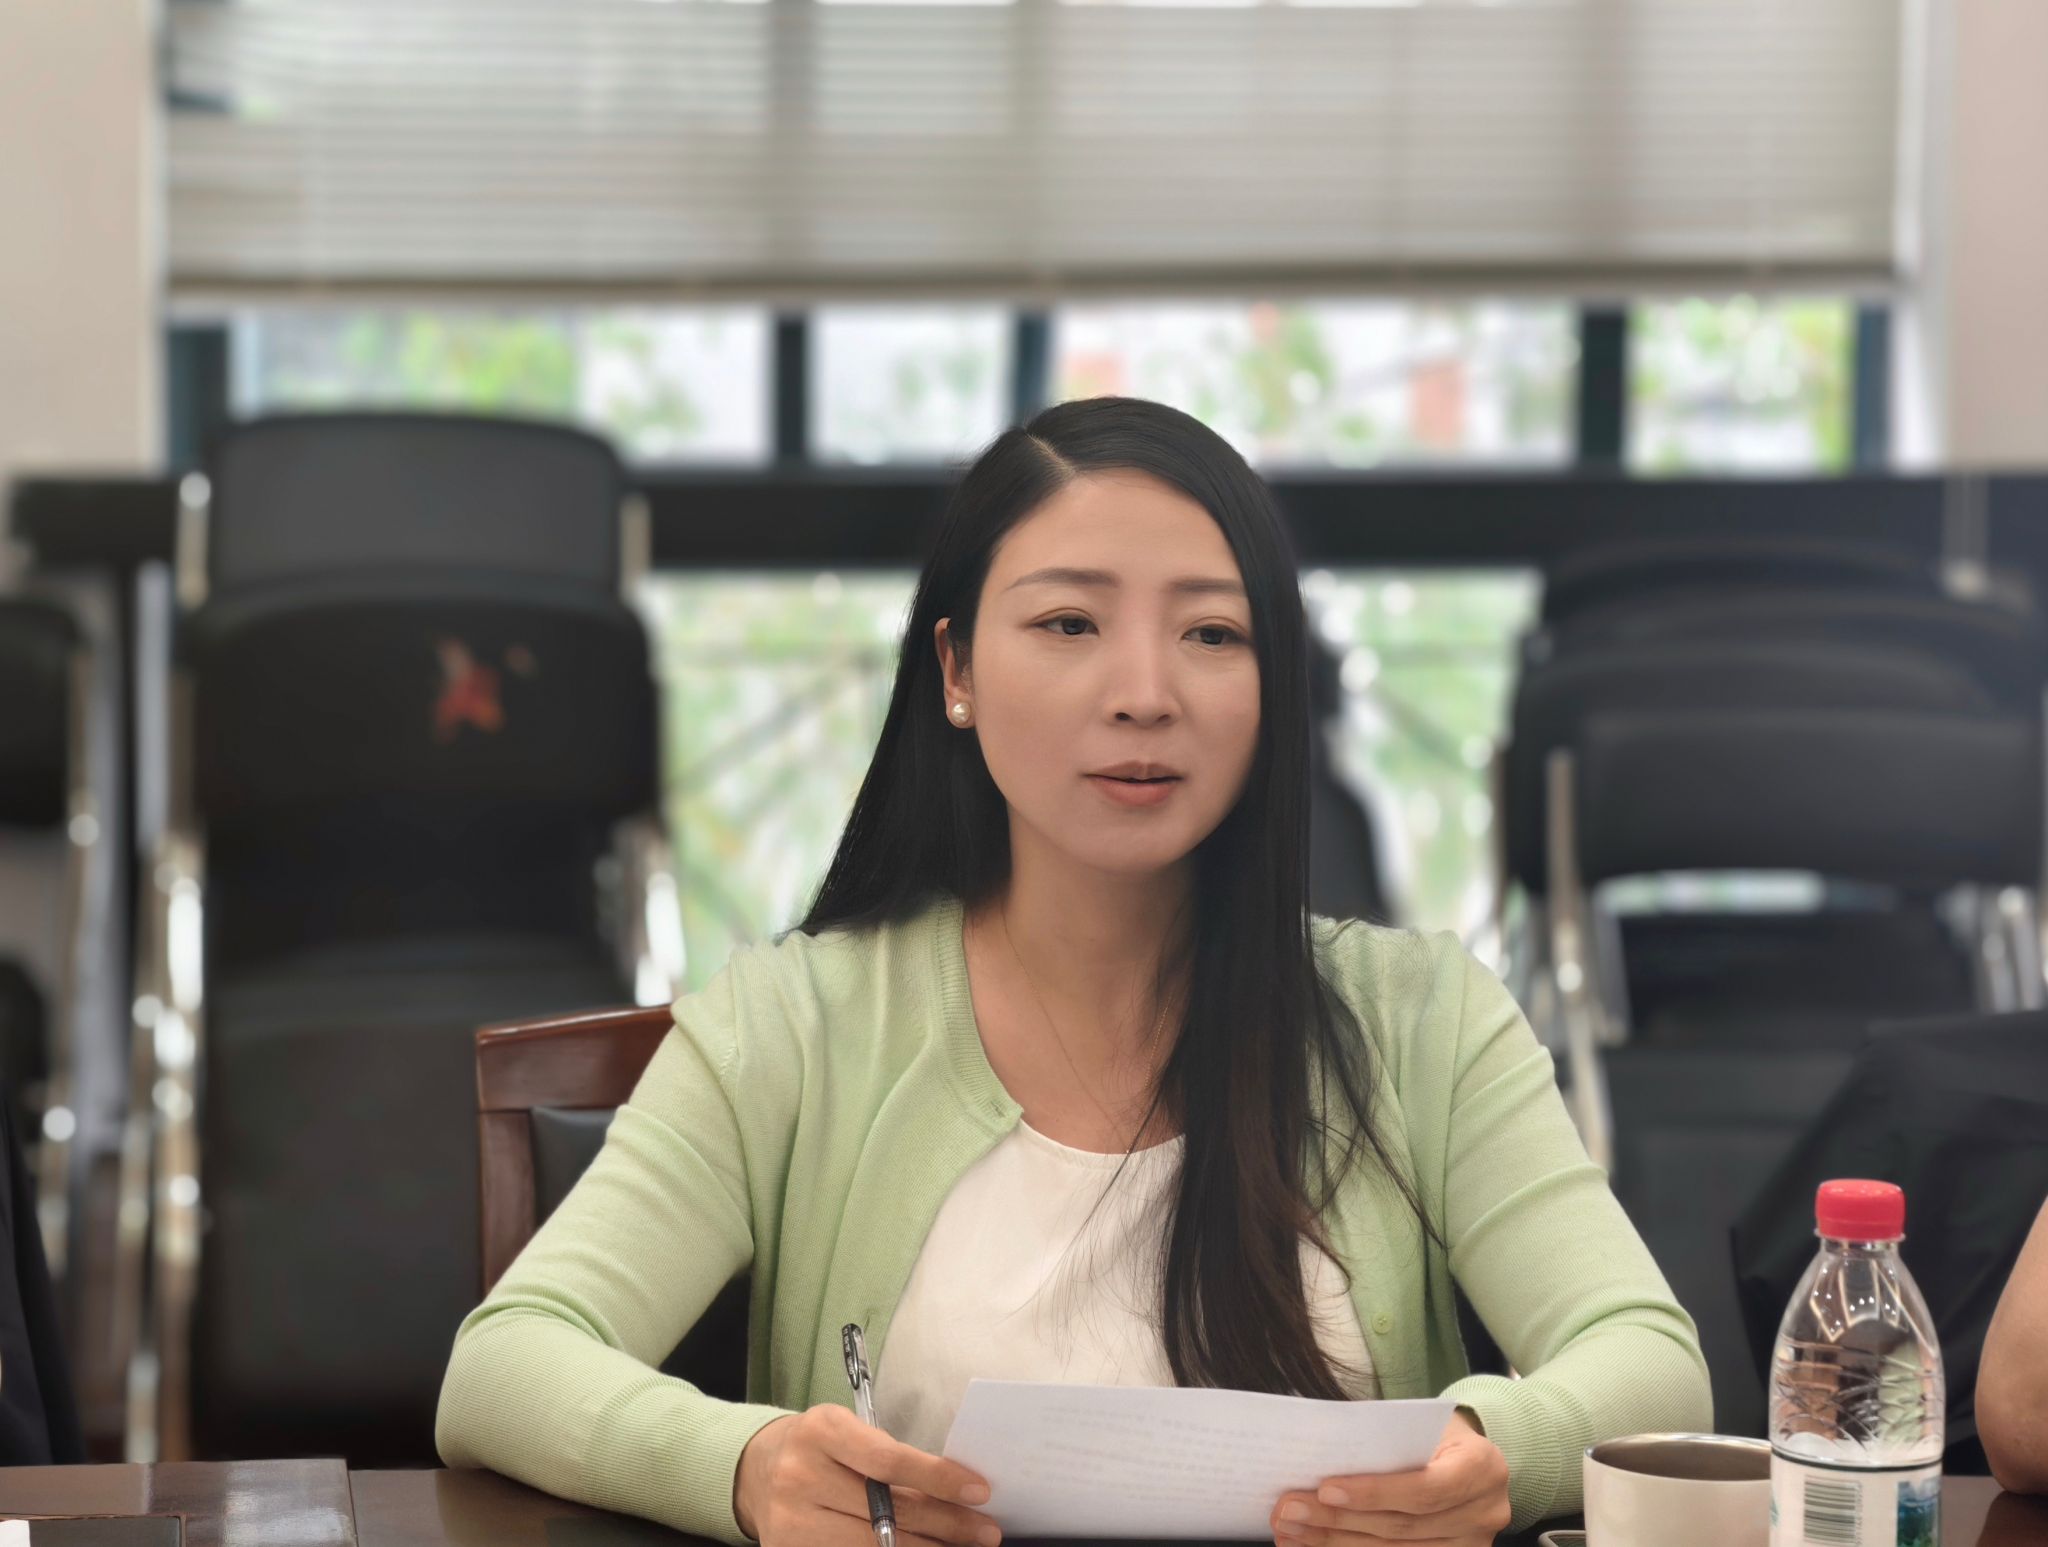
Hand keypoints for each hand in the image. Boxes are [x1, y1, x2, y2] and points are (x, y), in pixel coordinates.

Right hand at [734, 1406, 1003, 1546]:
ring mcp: (790, 1523)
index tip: (979, 1490)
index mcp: (821, 1432)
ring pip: (874, 1546)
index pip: (889, 1461)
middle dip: (946, 1525)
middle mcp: (800, 1477)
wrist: (757, 1472)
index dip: (938, 1478)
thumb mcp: (849, 1433)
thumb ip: (891, 1458)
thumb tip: (956, 1491)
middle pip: (888, 1512)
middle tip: (986, 1532)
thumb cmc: (819, 1450)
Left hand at [1269, 1411, 1510, 1546]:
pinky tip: (1315, 1545)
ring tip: (1290, 1530)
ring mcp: (1472, 1545)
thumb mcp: (1423, 1425)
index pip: (1425, 1489)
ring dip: (1335, 1542)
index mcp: (1482, 1468)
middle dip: (1339, 1521)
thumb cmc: (1437, 1433)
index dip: (1374, 1493)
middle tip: (1289, 1511)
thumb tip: (1318, 1454)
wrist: (1471, 1457)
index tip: (1324, 1489)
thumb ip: (1384, 1442)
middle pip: (1403, 1525)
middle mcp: (1484, 1513)